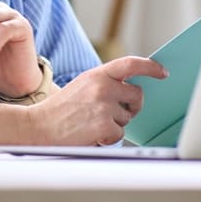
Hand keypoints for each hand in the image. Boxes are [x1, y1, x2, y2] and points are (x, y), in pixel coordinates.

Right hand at [27, 56, 167, 145]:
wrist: (38, 126)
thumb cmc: (61, 109)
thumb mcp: (83, 85)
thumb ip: (105, 83)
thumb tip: (132, 89)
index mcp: (98, 74)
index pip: (131, 63)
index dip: (150, 67)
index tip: (162, 72)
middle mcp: (103, 86)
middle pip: (137, 95)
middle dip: (132, 106)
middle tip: (116, 112)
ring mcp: (104, 106)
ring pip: (128, 117)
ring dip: (115, 123)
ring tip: (92, 123)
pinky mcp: (104, 125)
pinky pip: (119, 134)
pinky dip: (108, 138)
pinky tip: (92, 134)